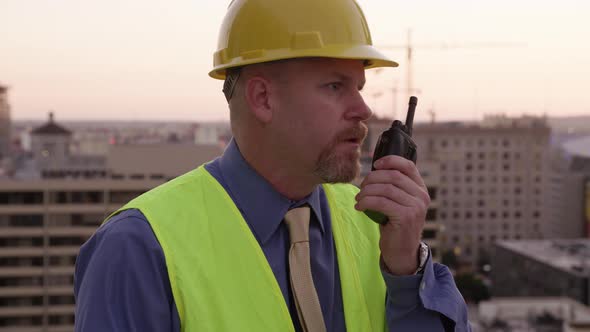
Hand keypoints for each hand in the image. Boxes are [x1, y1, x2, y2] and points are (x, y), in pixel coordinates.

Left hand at [354, 155, 429, 274]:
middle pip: (392, 176)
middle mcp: (421, 196)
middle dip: (372, 179)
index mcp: (420, 189)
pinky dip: (366, 202)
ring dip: (366, 192)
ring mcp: (416, 206)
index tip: (375, 165)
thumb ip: (393, 187)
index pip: (408, 166)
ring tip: (358, 199)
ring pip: (385, 188)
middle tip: (361, 188)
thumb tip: (374, 170)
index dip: (390, 161)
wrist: (402, 252)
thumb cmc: (395, 225)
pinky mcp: (406, 217)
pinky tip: (359, 207)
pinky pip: (380, 202)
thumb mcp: (398, 203)